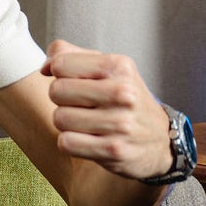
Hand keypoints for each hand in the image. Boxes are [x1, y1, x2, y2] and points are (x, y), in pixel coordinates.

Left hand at [43, 38, 171, 181]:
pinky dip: (71, 142)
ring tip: (87, 122)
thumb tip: (45, 67)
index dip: (58, 73)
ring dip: (67, 123)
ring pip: (59, 118)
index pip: (61, 63)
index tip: (72, 80)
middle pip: (57, 91)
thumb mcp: (109, 69)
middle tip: (81, 105)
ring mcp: (119, 123)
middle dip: (62, 99)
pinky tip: (88, 139)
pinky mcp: (113, 150)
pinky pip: (66, 143)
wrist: (161, 140)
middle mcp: (122, 93)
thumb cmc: (126, 101)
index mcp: (119, 66)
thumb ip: (72, 56)